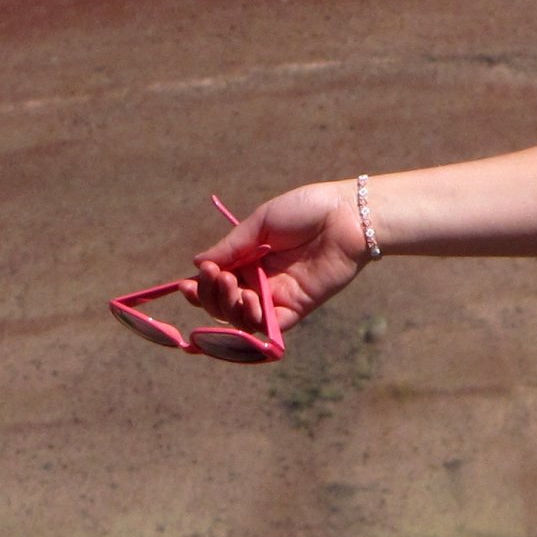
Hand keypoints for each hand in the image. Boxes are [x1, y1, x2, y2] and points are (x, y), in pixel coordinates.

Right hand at [190, 181, 373, 333]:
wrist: (346, 215)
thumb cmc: (306, 210)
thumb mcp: (260, 223)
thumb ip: (230, 247)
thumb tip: (196, 264)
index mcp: (248, 261)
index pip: (215, 284)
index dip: (199, 288)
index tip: (189, 281)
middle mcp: (261, 282)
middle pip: (224, 306)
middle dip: (211, 297)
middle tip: (217, 277)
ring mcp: (279, 297)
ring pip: (243, 320)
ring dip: (229, 308)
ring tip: (233, 287)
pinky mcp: (299, 307)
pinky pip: (272, 326)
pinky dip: (255, 321)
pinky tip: (250, 301)